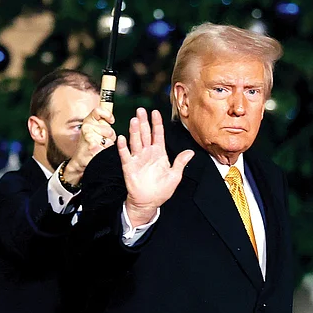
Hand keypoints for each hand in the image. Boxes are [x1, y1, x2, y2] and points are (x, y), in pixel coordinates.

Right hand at [62, 107, 116, 187]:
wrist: (80, 159)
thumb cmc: (87, 144)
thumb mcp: (91, 128)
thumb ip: (100, 122)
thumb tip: (111, 119)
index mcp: (87, 121)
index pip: (98, 111)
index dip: (107, 115)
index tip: (111, 120)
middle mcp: (87, 128)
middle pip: (109, 130)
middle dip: (110, 136)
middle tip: (103, 140)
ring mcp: (89, 137)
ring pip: (110, 140)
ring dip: (109, 144)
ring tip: (101, 146)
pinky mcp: (93, 147)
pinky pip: (108, 147)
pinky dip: (106, 151)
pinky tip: (99, 151)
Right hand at [117, 108, 193, 225]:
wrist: (149, 202)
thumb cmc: (161, 190)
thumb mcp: (175, 176)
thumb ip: (180, 162)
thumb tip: (190, 152)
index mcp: (159, 153)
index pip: (157, 134)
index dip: (157, 123)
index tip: (155, 112)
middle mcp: (147, 153)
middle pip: (145, 134)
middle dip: (143, 122)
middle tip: (141, 110)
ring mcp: (138, 159)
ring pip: (135, 141)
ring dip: (134, 131)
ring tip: (134, 120)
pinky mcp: (129, 167)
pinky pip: (125, 155)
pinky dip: (123, 147)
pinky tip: (122, 138)